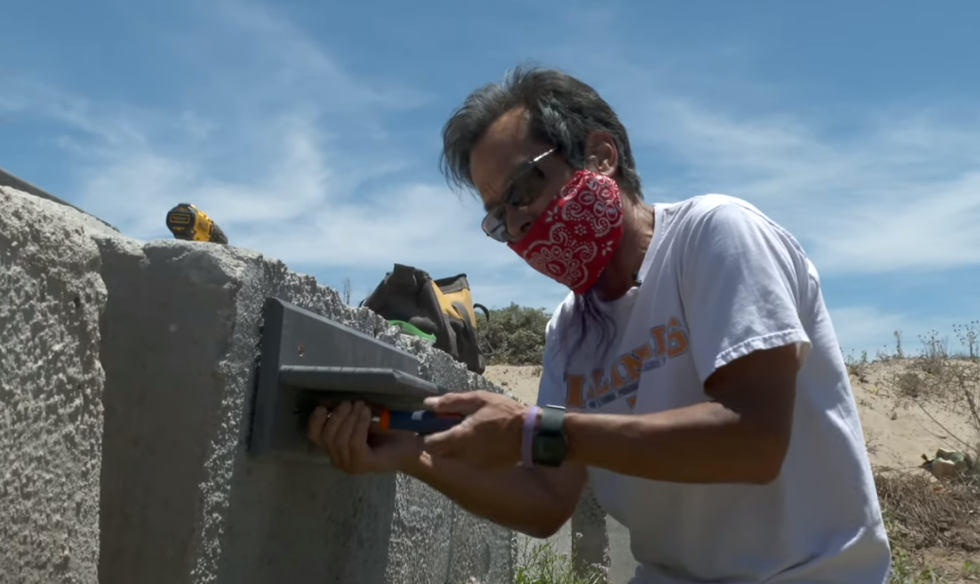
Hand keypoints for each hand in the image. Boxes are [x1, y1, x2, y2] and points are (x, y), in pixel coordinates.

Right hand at [307, 400, 422, 473]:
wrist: (410, 444)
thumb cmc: (386, 430)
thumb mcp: (361, 417)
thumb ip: (345, 411)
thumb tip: (327, 400)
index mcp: (334, 447)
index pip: (314, 436)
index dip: (315, 420)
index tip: (324, 406)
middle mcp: (339, 458)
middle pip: (327, 436)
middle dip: (337, 416)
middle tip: (351, 402)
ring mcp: (350, 464)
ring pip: (340, 440)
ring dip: (350, 418)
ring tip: (361, 405)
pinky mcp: (364, 464)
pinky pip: (355, 443)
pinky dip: (359, 424)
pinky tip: (366, 413)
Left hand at [421, 391, 527, 468]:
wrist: (531, 434)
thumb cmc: (505, 413)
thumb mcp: (478, 399)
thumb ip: (451, 402)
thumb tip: (428, 403)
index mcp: (461, 437)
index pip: (429, 444)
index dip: (424, 435)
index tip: (428, 426)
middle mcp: (464, 455)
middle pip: (439, 453)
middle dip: (438, 440)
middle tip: (447, 426)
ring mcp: (474, 464)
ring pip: (453, 457)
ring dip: (453, 446)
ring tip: (467, 431)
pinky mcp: (484, 467)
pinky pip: (467, 461)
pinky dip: (467, 452)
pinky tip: (479, 440)